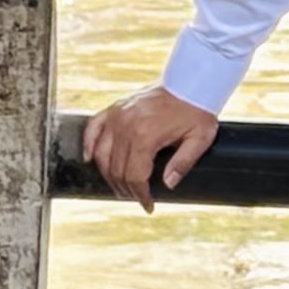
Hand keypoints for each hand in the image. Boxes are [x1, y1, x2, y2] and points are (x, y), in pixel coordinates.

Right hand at [83, 86, 220, 210]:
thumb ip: (183, 163)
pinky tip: (90, 159)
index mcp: (146, 135)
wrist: (189, 83)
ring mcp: (117, 116)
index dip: (141, 195)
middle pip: (117, 169)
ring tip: (120, 186)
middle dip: (126, 189)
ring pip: (101, 155)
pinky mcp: (114, 109)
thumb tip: (168, 184)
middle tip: (136, 198)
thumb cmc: (196, 110)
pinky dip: (88, 145)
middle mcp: (126, 126)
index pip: (135, 176)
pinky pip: (92, 129)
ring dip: (108, 175)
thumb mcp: (199, 139)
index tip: (148, 205)